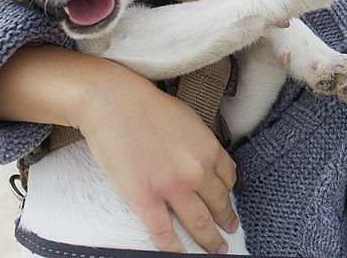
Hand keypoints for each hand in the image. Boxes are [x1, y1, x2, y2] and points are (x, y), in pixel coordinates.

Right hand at [0, 46, 237, 253]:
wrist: (114, 103)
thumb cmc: (147, 107)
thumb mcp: (188, 120)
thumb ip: (201, 144)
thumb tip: (205, 161)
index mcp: (209, 149)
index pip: (230, 179)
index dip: (230, 194)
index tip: (229, 203)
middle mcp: (197, 171)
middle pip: (219, 204)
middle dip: (226, 221)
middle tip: (231, 232)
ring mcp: (172, 187)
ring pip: (199, 223)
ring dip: (210, 241)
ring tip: (218, 250)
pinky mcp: (146, 199)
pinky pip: (164, 233)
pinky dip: (174, 249)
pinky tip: (180, 256)